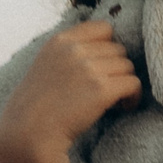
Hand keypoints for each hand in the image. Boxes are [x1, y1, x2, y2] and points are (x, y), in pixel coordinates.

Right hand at [0, 20, 139, 162]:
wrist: (28, 135)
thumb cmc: (36, 107)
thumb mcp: (46, 65)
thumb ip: (69, 53)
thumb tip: (106, 46)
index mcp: (60, 41)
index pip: (103, 28)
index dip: (109, 47)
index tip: (104, 66)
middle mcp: (74, 50)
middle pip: (119, 50)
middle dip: (116, 69)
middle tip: (108, 89)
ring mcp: (88, 68)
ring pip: (128, 67)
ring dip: (125, 83)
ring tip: (114, 101)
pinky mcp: (101, 89)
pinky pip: (133, 84)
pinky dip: (133, 97)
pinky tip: (123, 107)